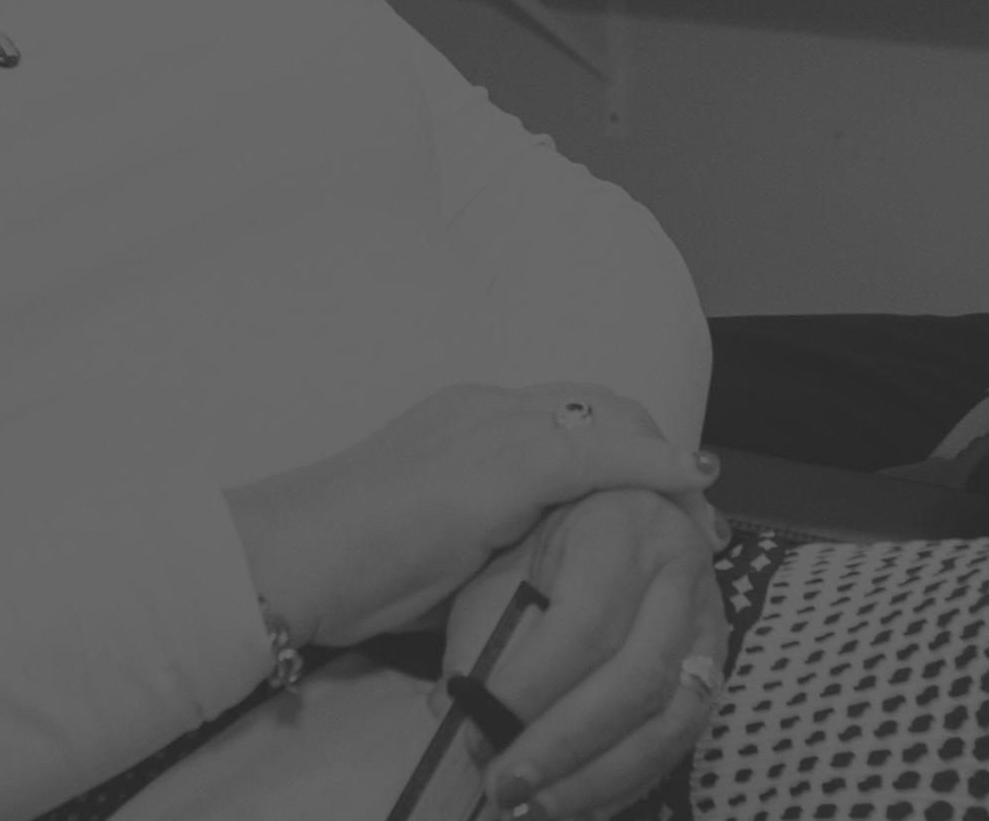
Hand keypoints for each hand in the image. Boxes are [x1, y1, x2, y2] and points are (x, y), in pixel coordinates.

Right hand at [223, 384, 714, 649]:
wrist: (287, 559)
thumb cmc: (341, 572)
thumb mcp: (432, 548)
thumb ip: (484, 546)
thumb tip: (529, 585)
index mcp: (459, 421)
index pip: (560, 412)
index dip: (617, 442)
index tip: (656, 482)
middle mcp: (480, 408)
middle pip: (596, 403)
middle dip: (651, 443)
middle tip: (695, 496)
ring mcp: (489, 429)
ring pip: (606, 420)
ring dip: (661, 459)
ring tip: (701, 507)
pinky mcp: (499, 467)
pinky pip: (599, 456)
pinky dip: (651, 467)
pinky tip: (687, 489)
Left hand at [440, 487, 732, 819]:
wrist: (611, 517)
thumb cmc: (542, 543)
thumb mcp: (500, 568)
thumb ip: (480, 639)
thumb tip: (454, 711)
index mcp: (620, 527)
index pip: (583, 625)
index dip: (530, 691)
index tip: (476, 735)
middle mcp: (679, 569)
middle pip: (637, 678)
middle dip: (565, 746)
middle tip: (505, 786)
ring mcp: (709, 620)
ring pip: (672, 718)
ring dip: (599, 777)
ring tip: (536, 807)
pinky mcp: (716, 664)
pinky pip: (684, 738)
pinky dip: (628, 780)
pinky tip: (579, 803)